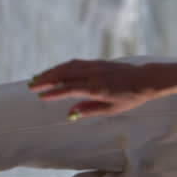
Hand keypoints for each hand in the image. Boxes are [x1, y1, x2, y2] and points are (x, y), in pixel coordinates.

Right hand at [29, 59, 162, 119]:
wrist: (145, 79)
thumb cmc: (131, 98)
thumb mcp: (112, 109)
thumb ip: (89, 110)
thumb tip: (70, 114)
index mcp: (97, 89)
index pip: (70, 89)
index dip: (53, 93)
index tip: (40, 96)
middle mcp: (94, 75)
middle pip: (64, 75)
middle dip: (46, 80)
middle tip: (31, 86)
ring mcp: (95, 66)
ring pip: (68, 67)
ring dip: (51, 72)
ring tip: (37, 78)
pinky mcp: (96, 62)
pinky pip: (75, 63)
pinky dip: (62, 67)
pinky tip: (54, 71)